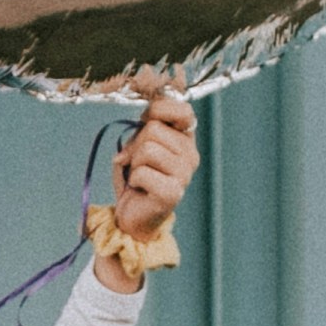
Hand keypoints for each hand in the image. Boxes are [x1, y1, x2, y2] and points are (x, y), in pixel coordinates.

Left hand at [110, 82, 198, 252]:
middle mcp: (191, 155)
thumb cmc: (137, 177)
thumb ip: (146, 127)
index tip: (145, 122)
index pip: (183, 109)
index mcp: (186, 140)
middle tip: (137, 162)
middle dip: (135, 144)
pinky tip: (141, 189)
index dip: (158, 110)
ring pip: (147, 149)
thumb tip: (147, 118)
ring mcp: (185, 175)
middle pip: (154, 128)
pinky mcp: (173, 193)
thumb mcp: (139, 144)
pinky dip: (133, 180)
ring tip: (140, 175)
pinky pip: (142, 172)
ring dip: (134, 163)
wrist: (134, 216)